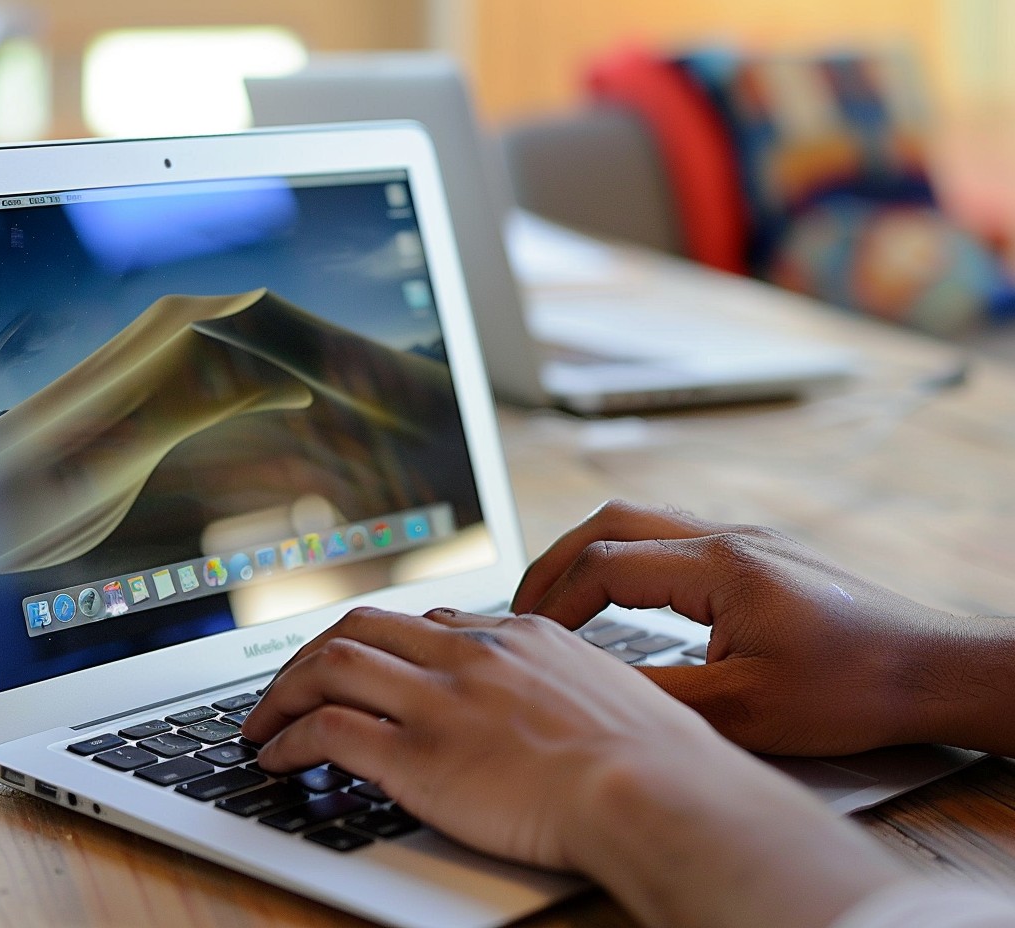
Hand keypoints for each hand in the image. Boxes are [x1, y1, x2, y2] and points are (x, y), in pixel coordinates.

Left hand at [242, 604, 908, 927]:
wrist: (652, 787)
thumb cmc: (652, 755)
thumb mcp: (609, 690)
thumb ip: (562, 680)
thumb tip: (548, 695)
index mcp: (517, 634)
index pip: (428, 620)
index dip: (382, 642)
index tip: (365, 663)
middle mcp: (469, 654)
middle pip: (363, 627)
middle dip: (313, 653)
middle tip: (289, 682)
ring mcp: (440, 700)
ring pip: (331, 665)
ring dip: (284, 691)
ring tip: (262, 719)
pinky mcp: (418, 756)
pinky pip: (328, 730)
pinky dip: (290, 739)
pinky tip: (277, 757)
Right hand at [511, 499, 960, 755]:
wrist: (933, 669)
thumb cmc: (853, 690)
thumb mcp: (743, 710)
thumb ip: (655, 692)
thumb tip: (590, 684)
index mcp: (719, 567)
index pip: (606, 563)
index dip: (556, 599)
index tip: (531, 635)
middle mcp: (728, 538)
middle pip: (613, 519)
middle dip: (557, 559)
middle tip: (525, 603)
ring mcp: (747, 539)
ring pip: (643, 519)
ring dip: (593, 551)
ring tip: (563, 596)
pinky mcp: (762, 554)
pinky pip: (674, 536)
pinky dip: (631, 557)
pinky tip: (627, 595)